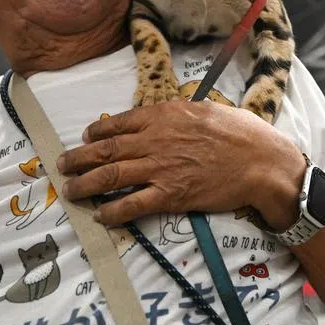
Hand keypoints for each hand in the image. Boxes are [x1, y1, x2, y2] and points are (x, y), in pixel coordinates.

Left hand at [55, 98, 306, 228]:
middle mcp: (156, 141)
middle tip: (63, 165)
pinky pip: (132, 205)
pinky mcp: (170, 196)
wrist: (261, 162)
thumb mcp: (208, 110)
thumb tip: (164, 118)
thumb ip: (180, 114)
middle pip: (105, 150)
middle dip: (78, 158)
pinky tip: (100, 214)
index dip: (97, 131)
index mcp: (165, 116)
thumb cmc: (242, 133)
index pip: (119, 123)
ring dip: (85, 185)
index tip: (87, 136)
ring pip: (110, 177)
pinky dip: (112, 211)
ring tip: (71, 191)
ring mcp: (160, 169)